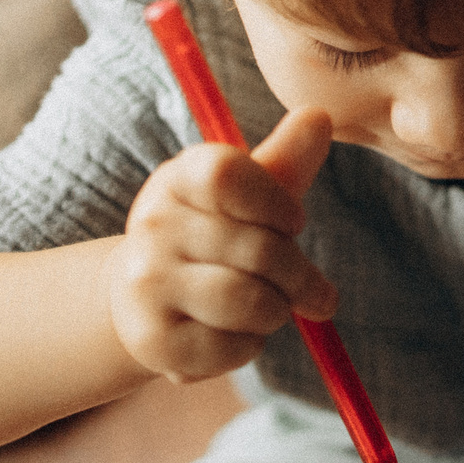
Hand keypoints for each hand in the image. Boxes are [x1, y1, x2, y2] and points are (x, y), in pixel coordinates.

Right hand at [106, 107, 339, 382]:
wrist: (143, 299)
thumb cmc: (213, 238)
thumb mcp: (245, 197)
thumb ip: (286, 162)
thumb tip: (320, 115)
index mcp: (179, 179)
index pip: (228, 174)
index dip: (276, 203)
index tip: (292, 222)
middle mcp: (153, 225)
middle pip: (260, 249)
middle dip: (300, 276)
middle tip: (311, 290)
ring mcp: (147, 284)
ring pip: (250, 302)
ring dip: (277, 312)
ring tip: (269, 309)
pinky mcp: (153, 340)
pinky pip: (233, 347)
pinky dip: (251, 346)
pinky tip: (236, 334)